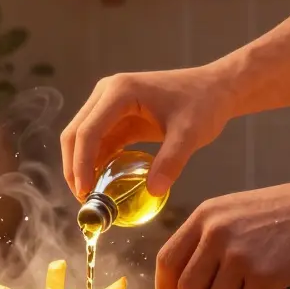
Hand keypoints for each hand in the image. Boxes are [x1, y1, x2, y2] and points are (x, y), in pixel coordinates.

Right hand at [60, 66, 238, 198]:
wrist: (214, 89)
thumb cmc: (203, 104)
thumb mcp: (190, 134)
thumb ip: (171, 161)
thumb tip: (154, 191)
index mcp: (119, 92)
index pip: (88, 131)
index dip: (81, 164)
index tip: (85, 193)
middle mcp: (106, 94)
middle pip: (75, 133)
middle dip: (74, 167)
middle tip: (84, 199)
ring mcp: (108, 104)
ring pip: (81, 138)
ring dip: (81, 166)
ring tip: (91, 196)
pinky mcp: (115, 116)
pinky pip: (98, 142)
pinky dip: (96, 163)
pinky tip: (103, 183)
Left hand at [155, 177, 289, 288]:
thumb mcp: (237, 213)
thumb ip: (209, 241)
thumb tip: (182, 286)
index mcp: (205, 216)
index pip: (167, 259)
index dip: (165, 288)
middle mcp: (215, 232)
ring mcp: (238, 253)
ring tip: (263, 285)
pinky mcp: (263, 273)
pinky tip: (282, 286)